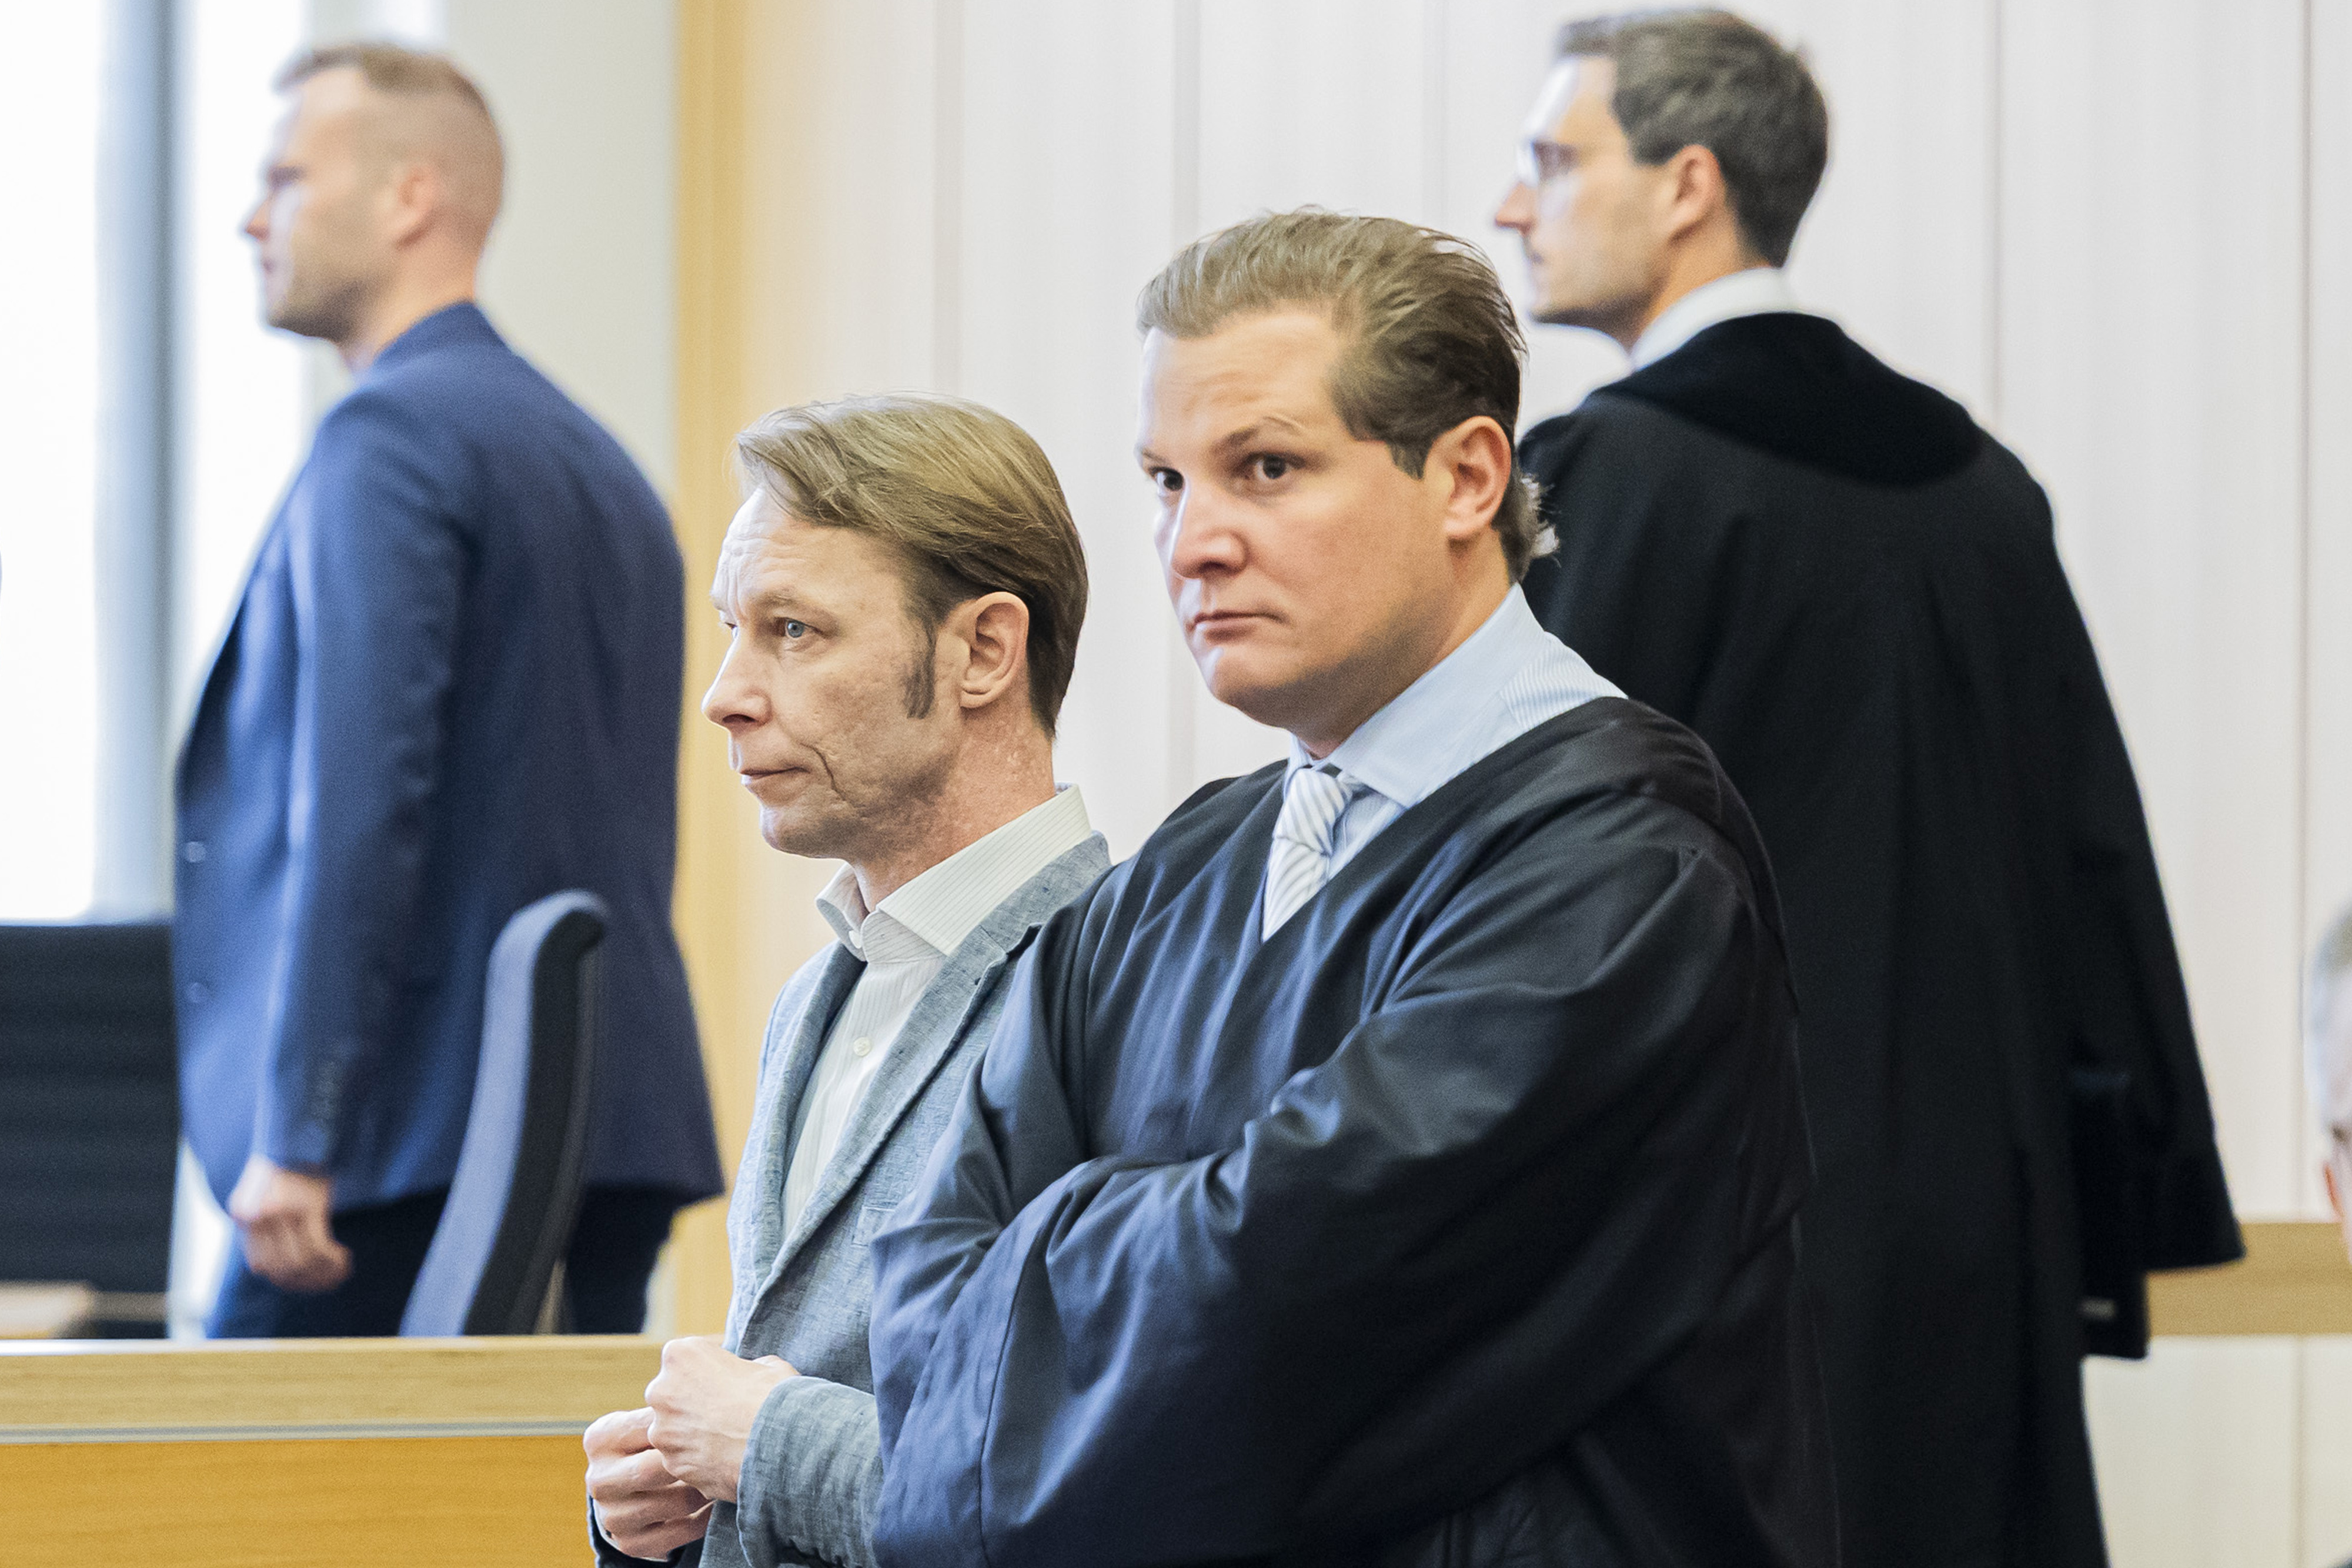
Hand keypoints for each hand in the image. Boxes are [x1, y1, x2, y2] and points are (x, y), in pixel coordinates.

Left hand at [227, 1154, 351, 1292]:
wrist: (301, 1133)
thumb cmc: (287, 1163)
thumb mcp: (261, 1194)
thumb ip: (264, 1224)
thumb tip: (275, 1266)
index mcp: (242, 1216)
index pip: (259, 1266)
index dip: (285, 1280)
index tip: (307, 1283)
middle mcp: (256, 1218)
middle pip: (281, 1268)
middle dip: (308, 1281)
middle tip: (331, 1280)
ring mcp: (279, 1214)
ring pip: (300, 1262)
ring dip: (323, 1272)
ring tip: (340, 1269)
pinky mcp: (305, 1209)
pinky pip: (318, 1248)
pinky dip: (332, 1260)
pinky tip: (344, 1257)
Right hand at [586, 1406, 713, 1558]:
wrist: (639, 1487)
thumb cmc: (659, 1438)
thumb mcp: (655, 1415)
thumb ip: (673, 1396)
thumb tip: (701, 1362)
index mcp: (601, 1437)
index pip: (649, 1426)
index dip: (688, 1422)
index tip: (720, 1417)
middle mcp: (598, 1477)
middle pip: (652, 1469)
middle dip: (692, 1461)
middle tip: (728, 1450)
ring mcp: (611, 1514)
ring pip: (667, 1504)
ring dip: (701, 1491)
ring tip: (725, 1474)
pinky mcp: (629, 1542)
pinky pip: (673, 1535)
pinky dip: (700, 1521)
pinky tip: (715, 1505)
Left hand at [643, 1334, 796, 1503]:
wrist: (777, 1447)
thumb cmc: (774, 1399)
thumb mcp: (768, 1366)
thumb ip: (746, 1366)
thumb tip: (748, 1375)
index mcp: (682, 1355)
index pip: (686, 1358)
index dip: (708, 1370)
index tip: (727, 1382)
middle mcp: (661, 1389)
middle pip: (672, 1393)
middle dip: (692, 1402)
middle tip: (726, 1412)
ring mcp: (662, 1430)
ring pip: (673, 1429)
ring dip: (693, 1433)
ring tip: (727, 1439)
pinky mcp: (670, 1463)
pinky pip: (681, 1458)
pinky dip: (697, 1459)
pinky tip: (724, 1458)